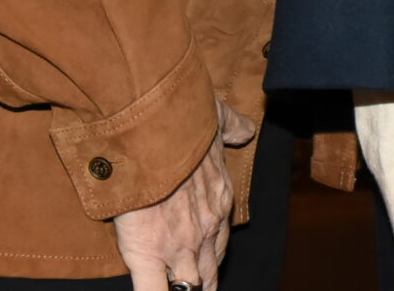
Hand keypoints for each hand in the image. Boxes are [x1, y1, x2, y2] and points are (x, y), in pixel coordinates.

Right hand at [112, 102, 260, 290]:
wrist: (153, 130)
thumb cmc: (184, 123)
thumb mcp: (217, 120)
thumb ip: (232, 127)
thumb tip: (245, 129)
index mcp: (219, 202)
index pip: (220, 238)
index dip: (212, 251)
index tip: (205, 255)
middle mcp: (205, 230)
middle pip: (209, 269)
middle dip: (204, 281)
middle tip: (198, 285)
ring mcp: (178, 246)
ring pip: (189, 285)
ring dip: (186, 289)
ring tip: (182, 290)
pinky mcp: (148, 255)